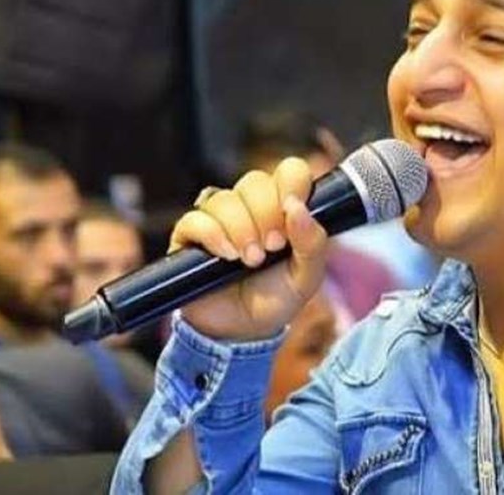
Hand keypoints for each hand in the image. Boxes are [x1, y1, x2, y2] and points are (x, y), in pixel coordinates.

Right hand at [170, 158, 328, 340]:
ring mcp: (218, 219)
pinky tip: (226, 257)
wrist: (242, 332)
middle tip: (272, 248)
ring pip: (225, 199)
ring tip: (250, 261)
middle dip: (266, 215)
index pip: (289, 171)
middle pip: (254, 182)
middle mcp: (249, 207)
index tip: (292, 213)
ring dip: (242, 230)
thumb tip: (298, 208)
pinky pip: (196, 219)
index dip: (292, 186)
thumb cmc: (275, 298)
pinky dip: (214, 235)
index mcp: (282, 208)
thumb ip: (313, 243)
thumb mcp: (307, 277)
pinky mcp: (189, 236)